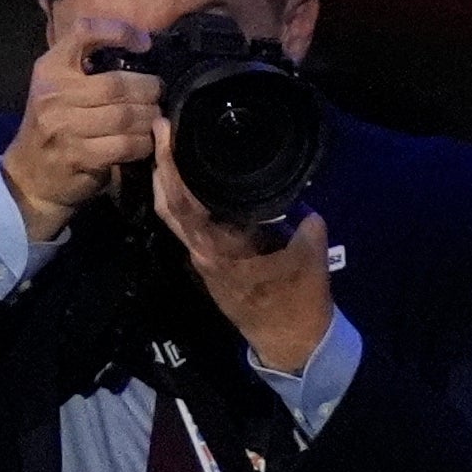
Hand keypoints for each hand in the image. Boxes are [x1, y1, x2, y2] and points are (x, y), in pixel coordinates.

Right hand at [0, 19, 158, 243]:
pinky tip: (146, 142)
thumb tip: (139, 52)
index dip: (119, 32)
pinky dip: (143, 143)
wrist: (30, 173)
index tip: (145, 43)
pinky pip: (126, 145)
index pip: (84, 33)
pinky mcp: (78, 154)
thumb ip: (87, 69)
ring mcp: (64, 125)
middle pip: (118, 83)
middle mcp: (54, 92)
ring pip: (126, 116)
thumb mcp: (60, 89)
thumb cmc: (56, 126)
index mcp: (50, 68)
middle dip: (149, 89)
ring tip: (156, 118)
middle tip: (158, 94)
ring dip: (150, 119)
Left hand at [151, 119, 333, 372]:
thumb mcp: (310, 261)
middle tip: (161, 128)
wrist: (293, 343)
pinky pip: (190, 225)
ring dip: (169, 182)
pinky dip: (185, 200)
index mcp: (219, 250)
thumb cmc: (299, 305)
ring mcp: (203, 260)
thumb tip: (304, 203)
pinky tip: (194, 181)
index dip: (169, 166)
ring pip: (174, 215)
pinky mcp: (211, 263)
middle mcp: (202, 253)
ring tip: (172, 147)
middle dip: (161, 164)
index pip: (182, 202)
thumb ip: (306, 226)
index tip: (166, 133)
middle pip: (167, 203)